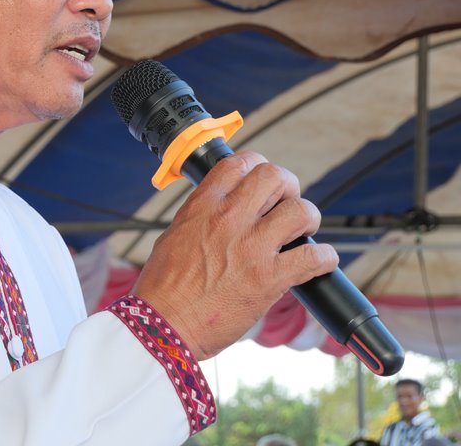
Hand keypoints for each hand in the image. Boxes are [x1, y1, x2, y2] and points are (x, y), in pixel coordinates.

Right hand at [131, 151, 337, 359]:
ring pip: (301, 211)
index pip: (238, 164)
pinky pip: (314, 257)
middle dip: (288, 186)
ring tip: (302, 231)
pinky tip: (320, 262)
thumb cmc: (163, 288)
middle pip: (274, 177)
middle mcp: (228, 219)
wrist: (164, 326)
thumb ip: (199, 218)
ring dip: (308, 218)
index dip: (256, 165)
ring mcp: (251, 248)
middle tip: (287, 202)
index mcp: (202, 207)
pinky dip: (325, 258)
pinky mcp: (269, 279)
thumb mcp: (173, 237)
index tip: (262, 179)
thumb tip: (216, 213)